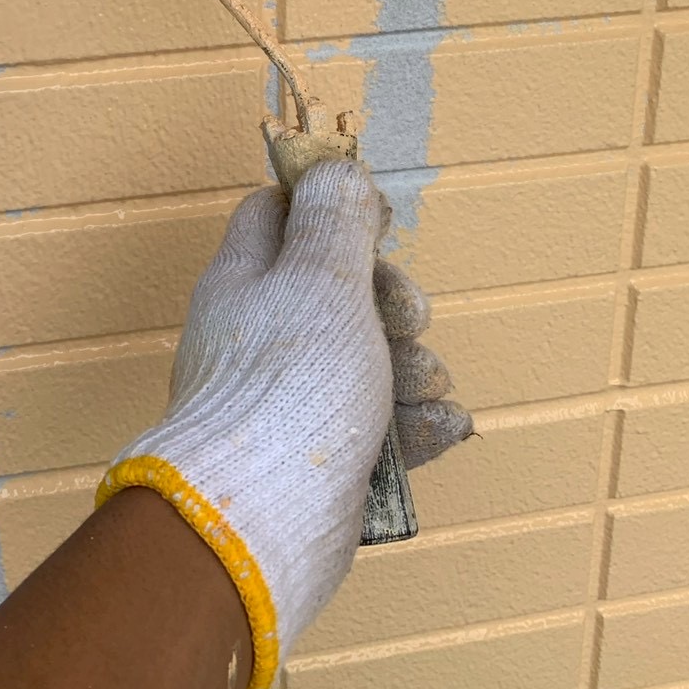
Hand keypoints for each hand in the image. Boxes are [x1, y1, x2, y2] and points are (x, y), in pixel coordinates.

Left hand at [98, 161, 471, 688]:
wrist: (261, 521)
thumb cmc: (290, 385)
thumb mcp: (322, 279)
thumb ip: (335, 220)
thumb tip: (335, 167)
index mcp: (246, 279)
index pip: (277, 214)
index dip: (330, 207)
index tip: (379, 220)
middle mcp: (259, 335)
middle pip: (336, 291)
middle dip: (392, 301)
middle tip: (410, 318)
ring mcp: (286, 401)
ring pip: (364, 362)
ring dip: (411, 368)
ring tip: (425, 386)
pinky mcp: (317, 459)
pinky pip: (376, 428)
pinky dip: (412, 426)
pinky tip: (441, 428)